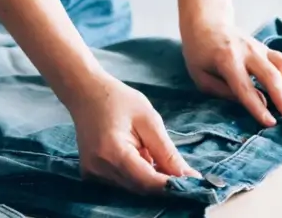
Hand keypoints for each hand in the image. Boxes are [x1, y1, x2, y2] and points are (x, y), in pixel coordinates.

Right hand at [66, 71, 200, 193]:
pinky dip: (138, 176)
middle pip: (141, 188)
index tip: (195, 184)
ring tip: (155, 155)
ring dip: (151, 179)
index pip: (148, 182)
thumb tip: (187, 176)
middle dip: (165, 184)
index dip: (172, 186)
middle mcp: (99, 169)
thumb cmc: (119, 100)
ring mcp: (92, 174)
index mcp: (113, 153)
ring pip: (132, 188)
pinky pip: (122, 183)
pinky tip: (141, 157)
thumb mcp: (150, 120)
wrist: (86, 93)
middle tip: (185, 174)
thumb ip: (167, 152)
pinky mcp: (91, 174)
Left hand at [181, 21, 281, 126]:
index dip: (258, 106)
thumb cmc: (200, 54)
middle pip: (270, 74)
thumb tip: (258, 102)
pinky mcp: (267, 48)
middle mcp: (246, 51)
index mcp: (225, 59)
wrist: (206, 24)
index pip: (244, 87)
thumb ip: (225, 92)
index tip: (270, 122)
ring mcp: (259, 47)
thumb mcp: (202, 77)